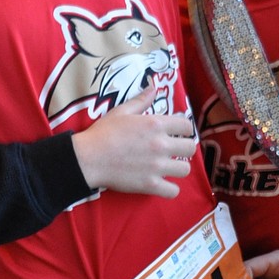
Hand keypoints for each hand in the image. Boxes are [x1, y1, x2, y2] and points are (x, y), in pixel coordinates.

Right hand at [72, 86, 195, 196]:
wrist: (88, 158)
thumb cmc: (103, 133)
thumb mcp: (121, 111)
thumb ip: (141, 100)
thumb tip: (153, 87)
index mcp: (156, 124)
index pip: (187, 126)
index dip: (183, 129)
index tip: (175, 133)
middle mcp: (161, 144)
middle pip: (190, 148)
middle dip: (184, 148)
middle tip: (173, 150)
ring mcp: (157, 166)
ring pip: (185, 170)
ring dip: (178, 168)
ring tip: (167, 167)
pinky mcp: (150, 184)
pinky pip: (173, 191)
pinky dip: (169, 189)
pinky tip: (162, 184)